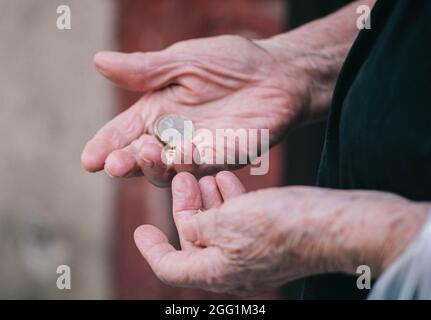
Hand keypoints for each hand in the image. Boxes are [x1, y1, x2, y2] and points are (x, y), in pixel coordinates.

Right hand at [81, 35, 309, 185]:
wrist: (277, 73)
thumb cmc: (231, 63)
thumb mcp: (184, 60)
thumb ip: (146, 69)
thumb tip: (99, 61)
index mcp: (158, 111)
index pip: (123, 133)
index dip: (105, 146)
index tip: (89, 160)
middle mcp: (174, 136)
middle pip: (142, 158)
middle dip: (127, 162)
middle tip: (115, 163)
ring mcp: (200, 150)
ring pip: (170, 171)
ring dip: (156, 167)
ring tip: (147, 154)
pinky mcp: (227, 158)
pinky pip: (205, 166)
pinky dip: (192, 164)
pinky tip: (182, 156)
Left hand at [134, 173, 427, 295]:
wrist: (335, 225)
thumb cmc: (281, 224)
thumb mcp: (226, 222)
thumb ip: (197, 226)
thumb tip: (187, 226)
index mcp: (217, 272)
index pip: (170, 267)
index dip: (151, 248)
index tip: (141, 228)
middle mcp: (233, 269)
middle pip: (195, 240)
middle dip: (185, 208)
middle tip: (182, 179)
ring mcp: (253, 255)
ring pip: (218, 227)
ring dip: (207, 201)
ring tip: (203, 175)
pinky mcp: (269, 240)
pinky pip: (240, 222)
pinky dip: (229, 202)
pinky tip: (226, 179)